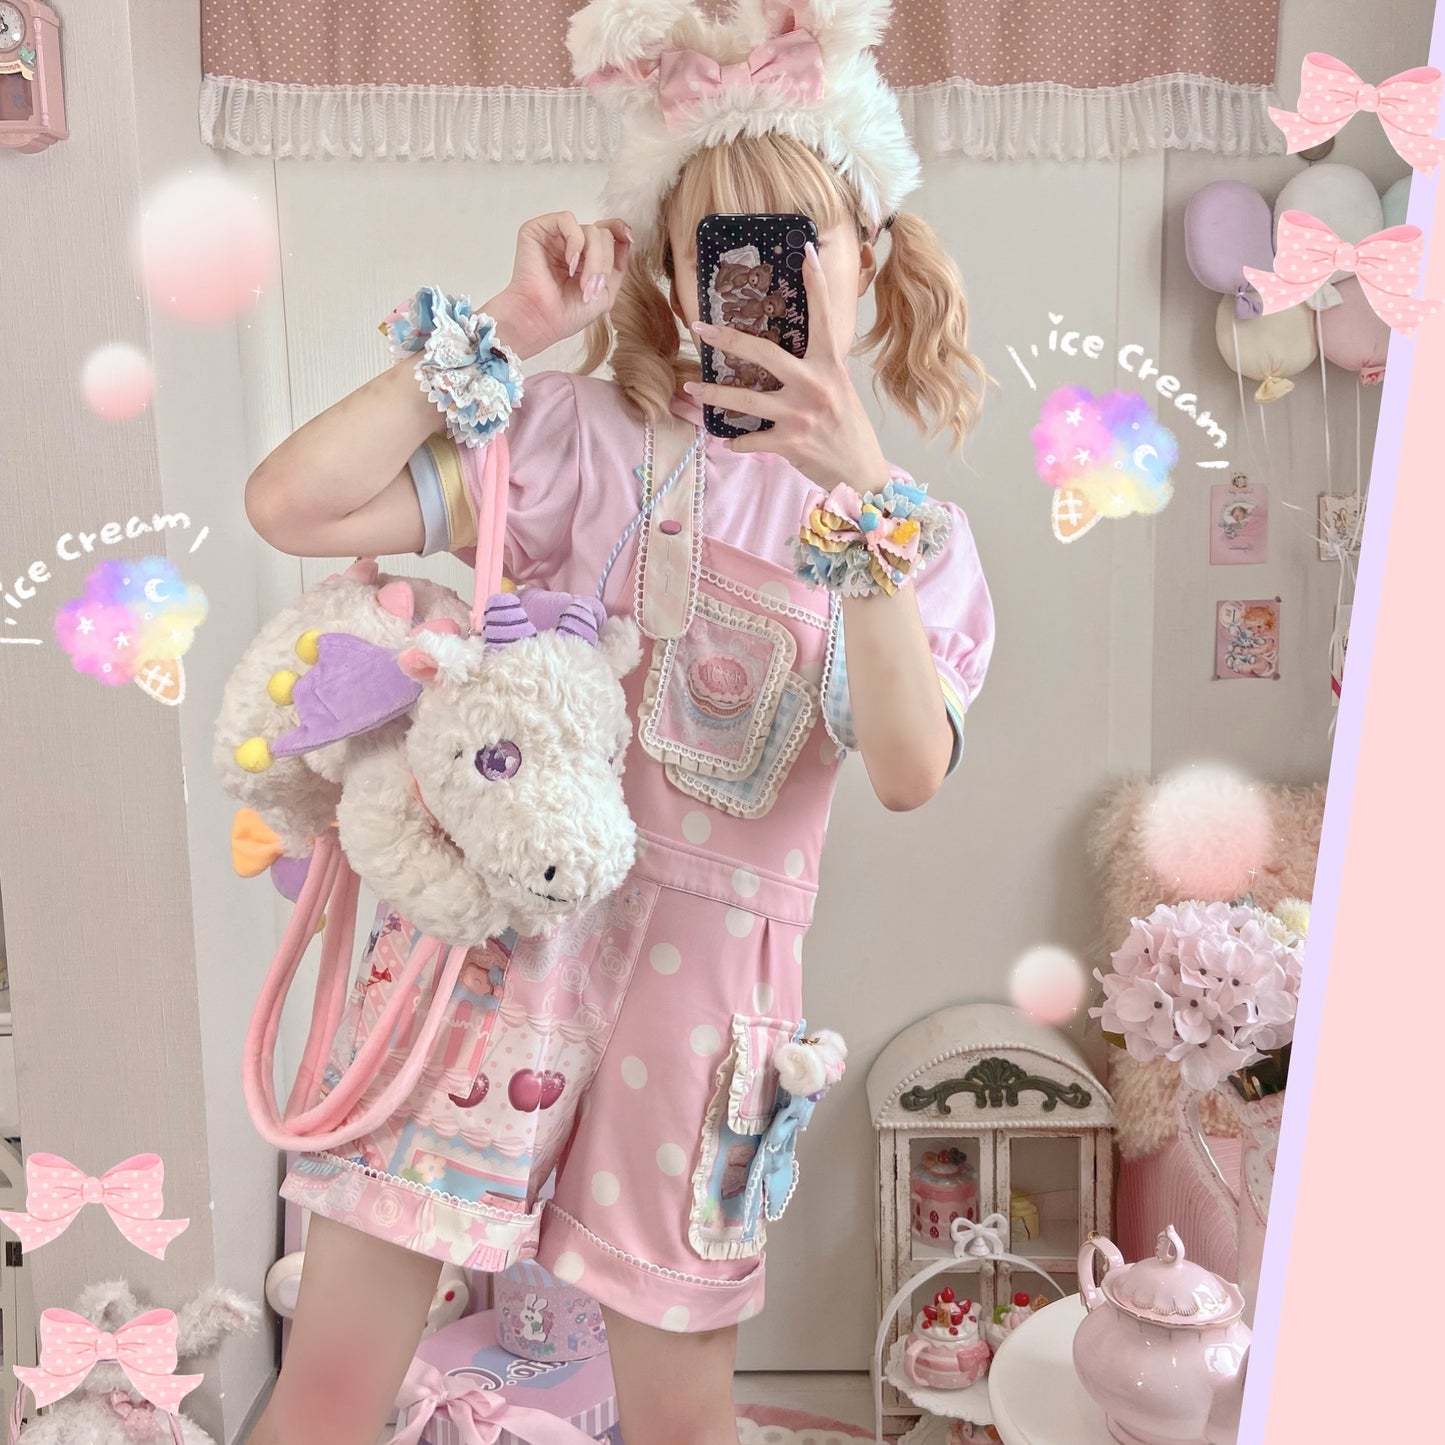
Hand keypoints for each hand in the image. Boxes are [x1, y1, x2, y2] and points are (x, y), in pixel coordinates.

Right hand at [486, 211, 632, 358]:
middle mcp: (571, 244)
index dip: (620, 231)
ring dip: (593, 259)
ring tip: (583, 284)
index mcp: (586, 256)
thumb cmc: (568, 313)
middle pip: (603, 234)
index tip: (629, 238)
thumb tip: (627, 236)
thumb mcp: (606, 292)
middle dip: (604, 262)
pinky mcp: (538, 230)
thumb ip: (619, 264)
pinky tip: (569, 263)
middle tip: (592, 288)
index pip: (608, 232)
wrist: (541, 321)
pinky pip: (567, 220)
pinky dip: (575, 241)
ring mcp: (555, 236)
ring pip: (590, 229)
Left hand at [683, 242, 889, 492]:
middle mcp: (815, 385)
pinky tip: (730, 441)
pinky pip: (750, 439)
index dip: (815, 283)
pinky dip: (736, 442)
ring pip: (745, 399)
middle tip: (700, 327)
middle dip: (729, 339)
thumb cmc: (849, 429)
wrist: (861, 474)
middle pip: (764, 354)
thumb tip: (784, 359)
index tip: (804, 251)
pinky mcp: (790, 442)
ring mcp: (801, 414)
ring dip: (712, 396)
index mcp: (831, 366)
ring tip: (690, 391)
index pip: (823, 317)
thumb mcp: (840, 391)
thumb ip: (816, 372)